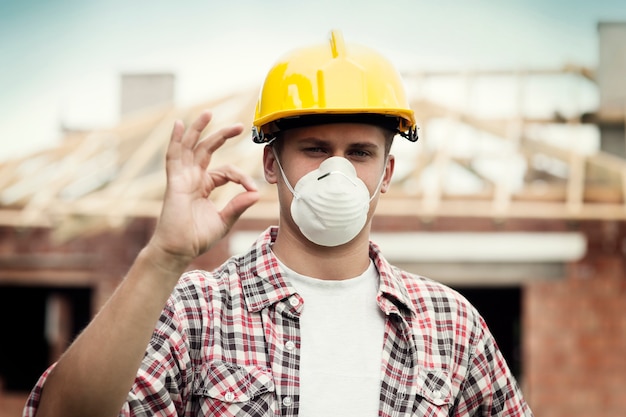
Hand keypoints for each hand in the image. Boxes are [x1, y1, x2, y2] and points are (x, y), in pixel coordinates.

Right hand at [148, 110, 259, 268]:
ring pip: (190, 147)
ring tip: (208, 113)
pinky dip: (176, 140)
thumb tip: (256, 193)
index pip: (226, 171)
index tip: (253, 189)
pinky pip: (173, 157)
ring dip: (198, 129)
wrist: (179, 250)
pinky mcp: (175, 182)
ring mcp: (183, 178)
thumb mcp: (225, 220)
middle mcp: (193, 178)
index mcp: (205, 186)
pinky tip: (180, 125)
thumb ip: (238, 205)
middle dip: (222, 135)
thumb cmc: (197, 238)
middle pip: (207, 150)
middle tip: (240, 126)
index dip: (242, 177)